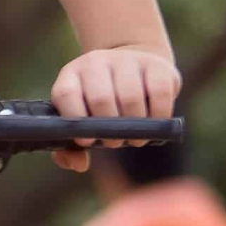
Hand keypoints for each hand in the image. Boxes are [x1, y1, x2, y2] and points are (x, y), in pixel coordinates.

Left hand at [49, 43, 178, 169]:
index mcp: (71, 75)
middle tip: (115, 143)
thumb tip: (78, 165)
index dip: (75, 118)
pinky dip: (158, 115)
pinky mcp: (157, 65)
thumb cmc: (101, 103)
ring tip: (134, 139)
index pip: (66, 94)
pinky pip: (160, 93)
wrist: (133, 66)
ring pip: (131, 97)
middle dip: (109, 130)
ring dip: (135, 127)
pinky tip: (154, 124)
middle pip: (101, 99)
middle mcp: (96, 62)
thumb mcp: (82, 119)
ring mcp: (127, 60)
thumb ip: (71, 147)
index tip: (87, 141)